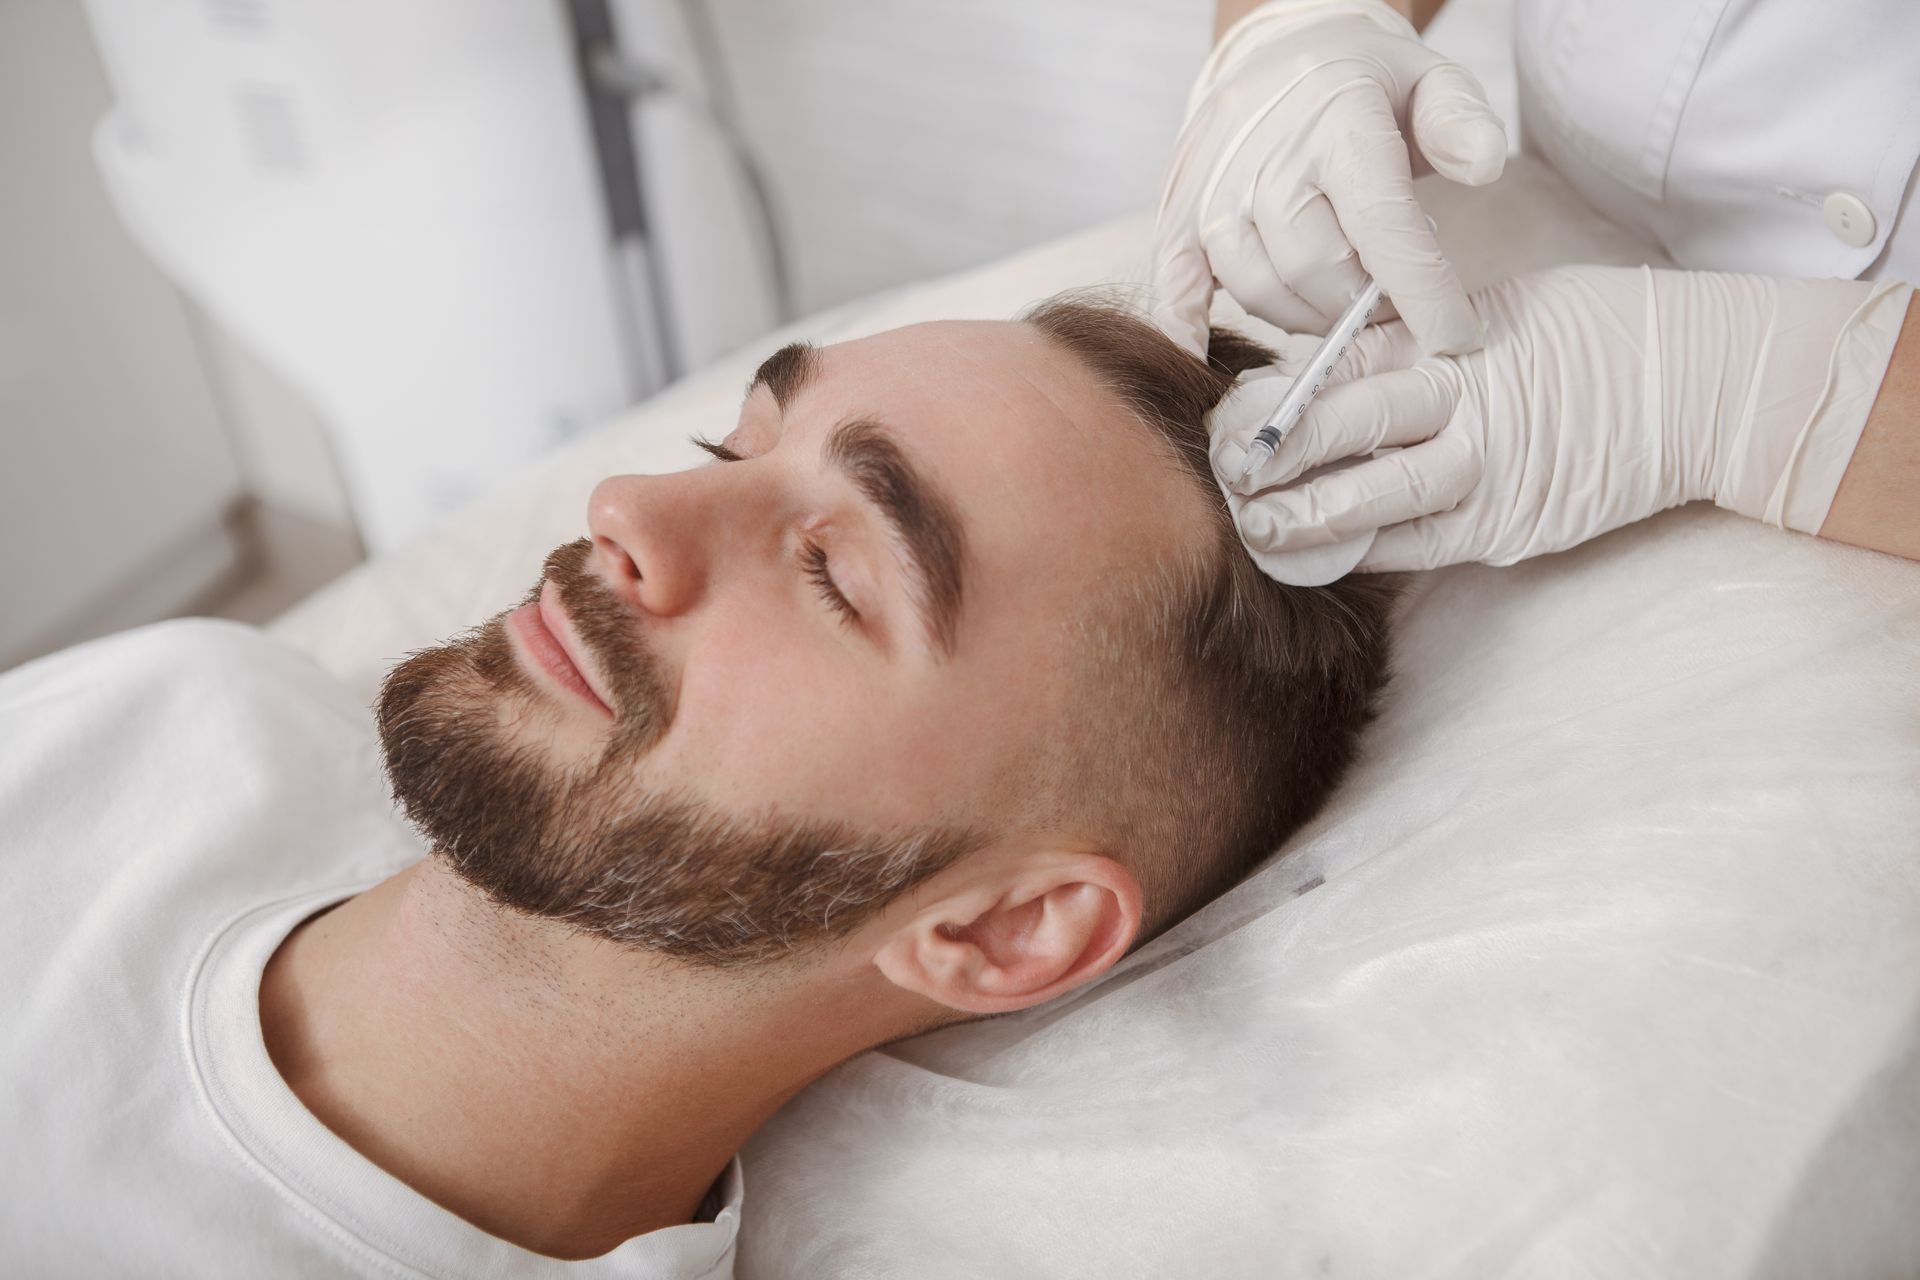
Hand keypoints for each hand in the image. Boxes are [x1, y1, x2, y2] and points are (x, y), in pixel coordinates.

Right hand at [1152, 0, 1505, 358]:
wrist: (1277, 51)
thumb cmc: (1363, 82)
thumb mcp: (1430, 79)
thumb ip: (1462, 120)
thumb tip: (1482, 166)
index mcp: (1335, 120)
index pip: (1382, 222)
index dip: (1422, 291)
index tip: (1456, 335)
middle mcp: (1264, 155)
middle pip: (1317, 270)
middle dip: (1363, 306)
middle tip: (1392, 306)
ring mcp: (1212, 188)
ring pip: (1259, 290)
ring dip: (1306, 316)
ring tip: (1338, 300)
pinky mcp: (1178, 214)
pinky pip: (1174, 286)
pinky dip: (1186, 331)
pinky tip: (1208, 360)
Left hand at [1209, 265, 1911, 582]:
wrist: (1697, 384)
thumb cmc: (1584, 334)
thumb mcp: (1492, 308)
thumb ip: (1406, 341)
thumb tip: (1308, 370)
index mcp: (1454, 338)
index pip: (1345, 364)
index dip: (1277, 395)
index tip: (1224, 416)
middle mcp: (1469, 402)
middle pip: (1349, 427)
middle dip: (1275, 455)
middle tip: (1221, 475)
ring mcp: (1492, 470)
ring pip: (1379, 498)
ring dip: (1307, 517)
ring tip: (1253, 528)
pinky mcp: (1512, 525)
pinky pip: (1421, 545)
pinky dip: (1366, 551)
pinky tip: (1317, 558)